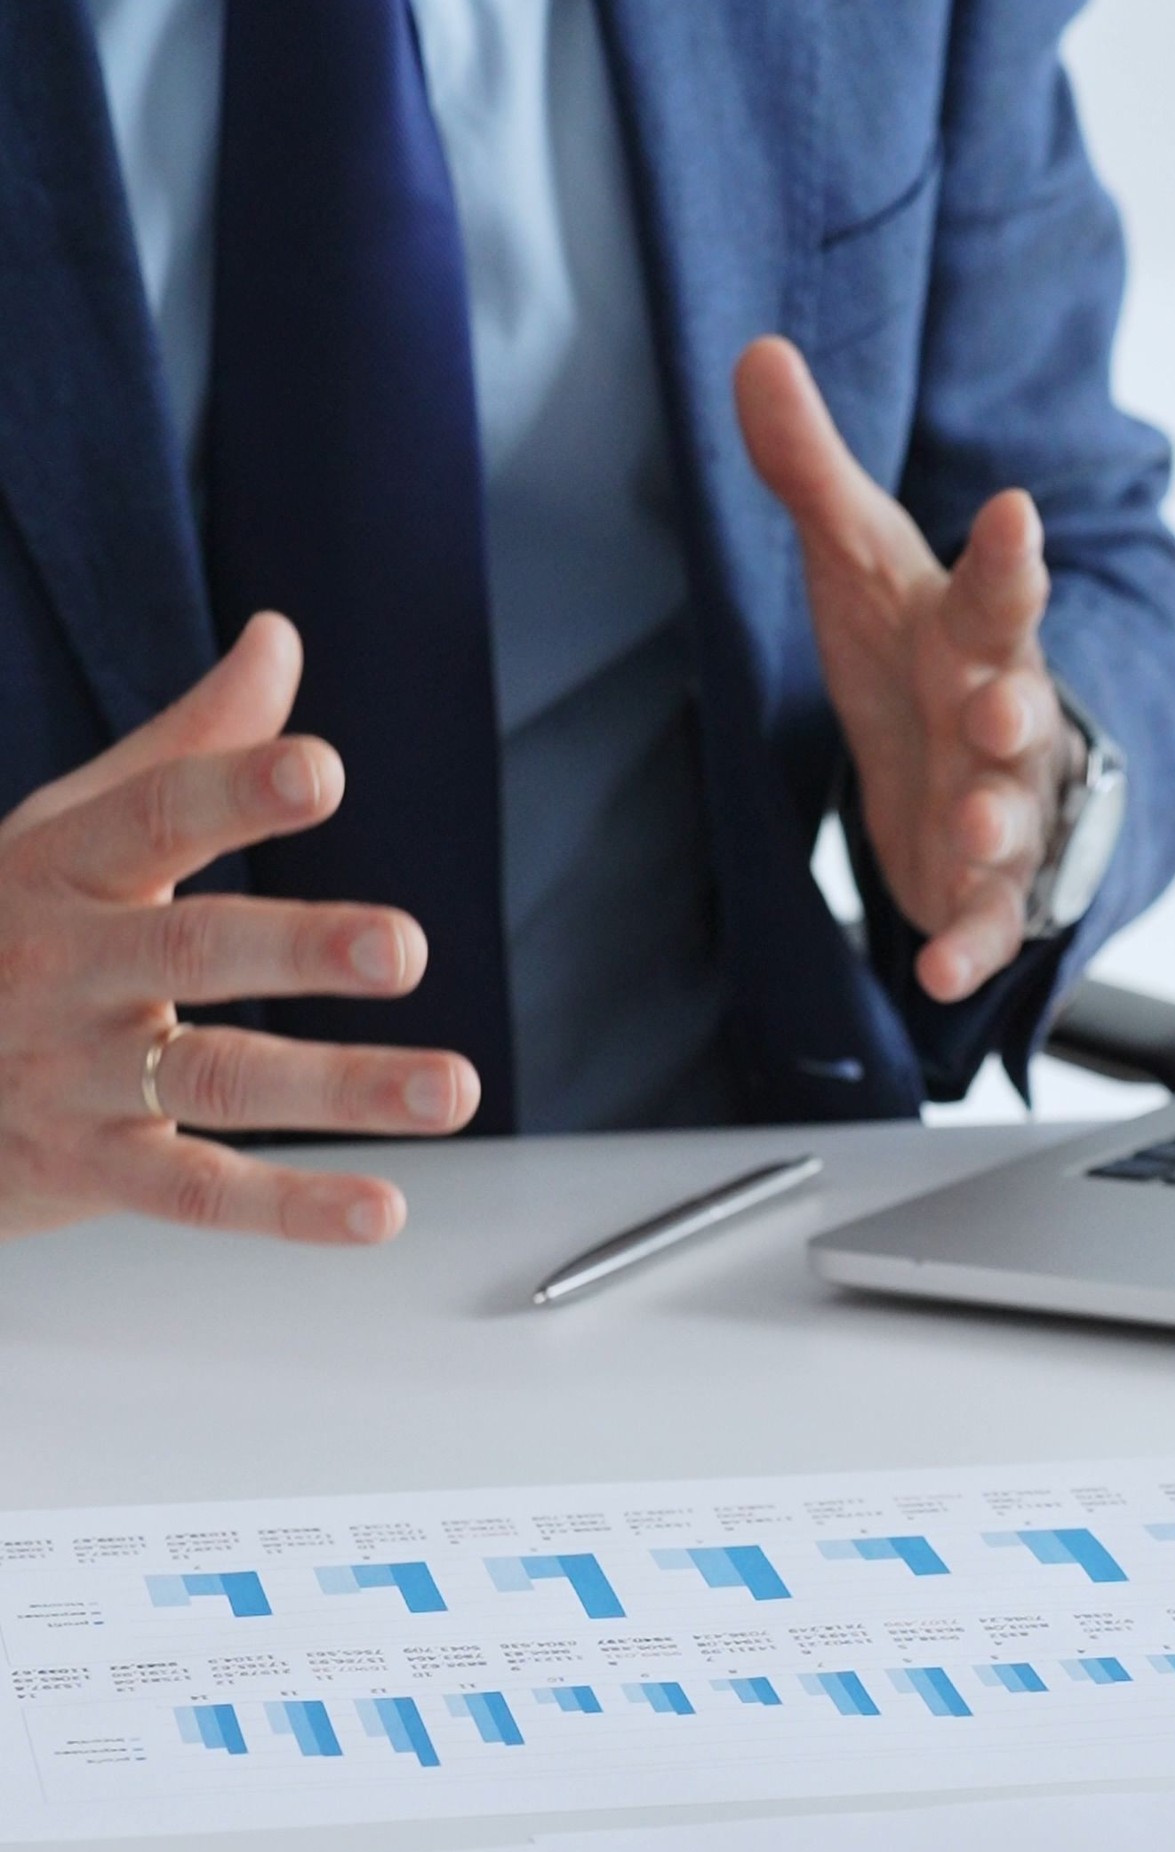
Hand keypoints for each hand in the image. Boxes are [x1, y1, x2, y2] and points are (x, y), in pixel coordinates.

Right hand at [0, 613, 478, 1246]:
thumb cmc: (3, 933)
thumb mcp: (69, 831)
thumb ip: (187, 750)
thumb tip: (278, 640)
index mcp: (67, 868)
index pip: (154, 815)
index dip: (237, 791)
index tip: (320, 770)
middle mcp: (67, 968)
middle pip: (193, 950)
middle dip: (300, 947)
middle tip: (403, 948)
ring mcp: (76, 1076)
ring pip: (217, 1079)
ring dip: (342, 1088)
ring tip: (452, 1087)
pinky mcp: (90, 1170)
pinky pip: (200, 1196)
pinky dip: (294, 1209)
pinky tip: (382, 1211)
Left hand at [735, 337, 1080, 1001]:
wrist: (968, 760)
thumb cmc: (915, 651)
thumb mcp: (855, 559)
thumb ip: (807, 468)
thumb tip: (754, 349)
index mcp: (974, 630)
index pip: (995, 584)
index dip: (1007, 552)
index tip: (1015, 512)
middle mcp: (1004, 716)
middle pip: (1020, 706)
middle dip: (1015, 707)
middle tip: (1001, 705)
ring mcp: (1005, 807)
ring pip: (1015, 817)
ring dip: (998, 825)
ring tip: (975, 830)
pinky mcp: (985, 888)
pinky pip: (989, 922)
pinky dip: (971, 947)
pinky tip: (939, 974)